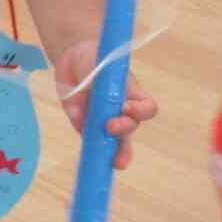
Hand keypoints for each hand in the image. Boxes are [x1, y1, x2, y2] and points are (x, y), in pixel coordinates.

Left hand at [53, 41, 157, 167]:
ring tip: (116, 162)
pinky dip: (91, 149)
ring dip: (117, 153)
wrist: (75, 58)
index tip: (125, 107)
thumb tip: (83, 110)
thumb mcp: (97, 65)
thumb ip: (93, 85)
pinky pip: (91, 142)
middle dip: (123, 132)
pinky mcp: (86, 127)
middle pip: (131, 129)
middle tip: (110, 127)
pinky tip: (91, 158)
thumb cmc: (94, 59)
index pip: (146, 108)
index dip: (139, 111)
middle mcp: (121, 111)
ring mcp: (104, 121)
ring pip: (116, 143)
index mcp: (131, 94)